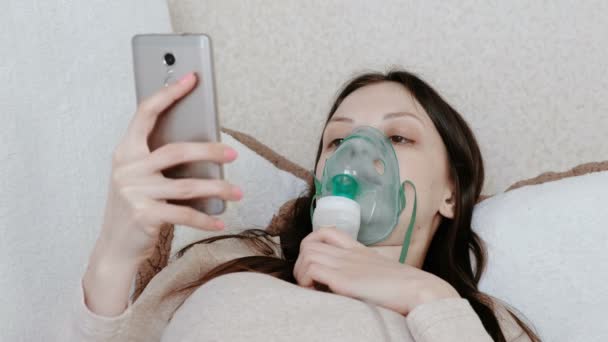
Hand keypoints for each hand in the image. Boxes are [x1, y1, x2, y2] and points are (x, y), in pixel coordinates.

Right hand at [92, 72, 242, 267]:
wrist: (115, 247)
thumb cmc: (136, 205)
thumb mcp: (141, 177)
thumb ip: (161, 159)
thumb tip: (206, 146)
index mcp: (126, 151)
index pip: (146, 113)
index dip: (169, 93)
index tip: (191, 77)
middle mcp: (127, 168)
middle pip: (176, 150)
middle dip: (210, 151)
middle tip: (233, 153)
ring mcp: (134, 192)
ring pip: (187, 185)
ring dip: (217, 188)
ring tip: (238, 192)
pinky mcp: (144, 215)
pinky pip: (185, 213)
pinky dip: (206, 218)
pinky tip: (220, 220)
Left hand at [293, 227, 460, 314]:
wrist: (421, 291)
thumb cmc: (408, 290)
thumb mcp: (384, 276)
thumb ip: (368, 275)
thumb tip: (359, 289)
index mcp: (360, 251)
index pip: (328, 232)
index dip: (313, 244)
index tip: (315, 266)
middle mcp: (350, 254)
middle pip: (310, 242)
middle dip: (301, 262)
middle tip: (308, 282)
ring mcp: (346, 264)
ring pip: (306, 253)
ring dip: (301, 271)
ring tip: (311, 288)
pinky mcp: (344, 278)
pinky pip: (311, 269)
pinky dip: (306, 280)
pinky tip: (316, 292)